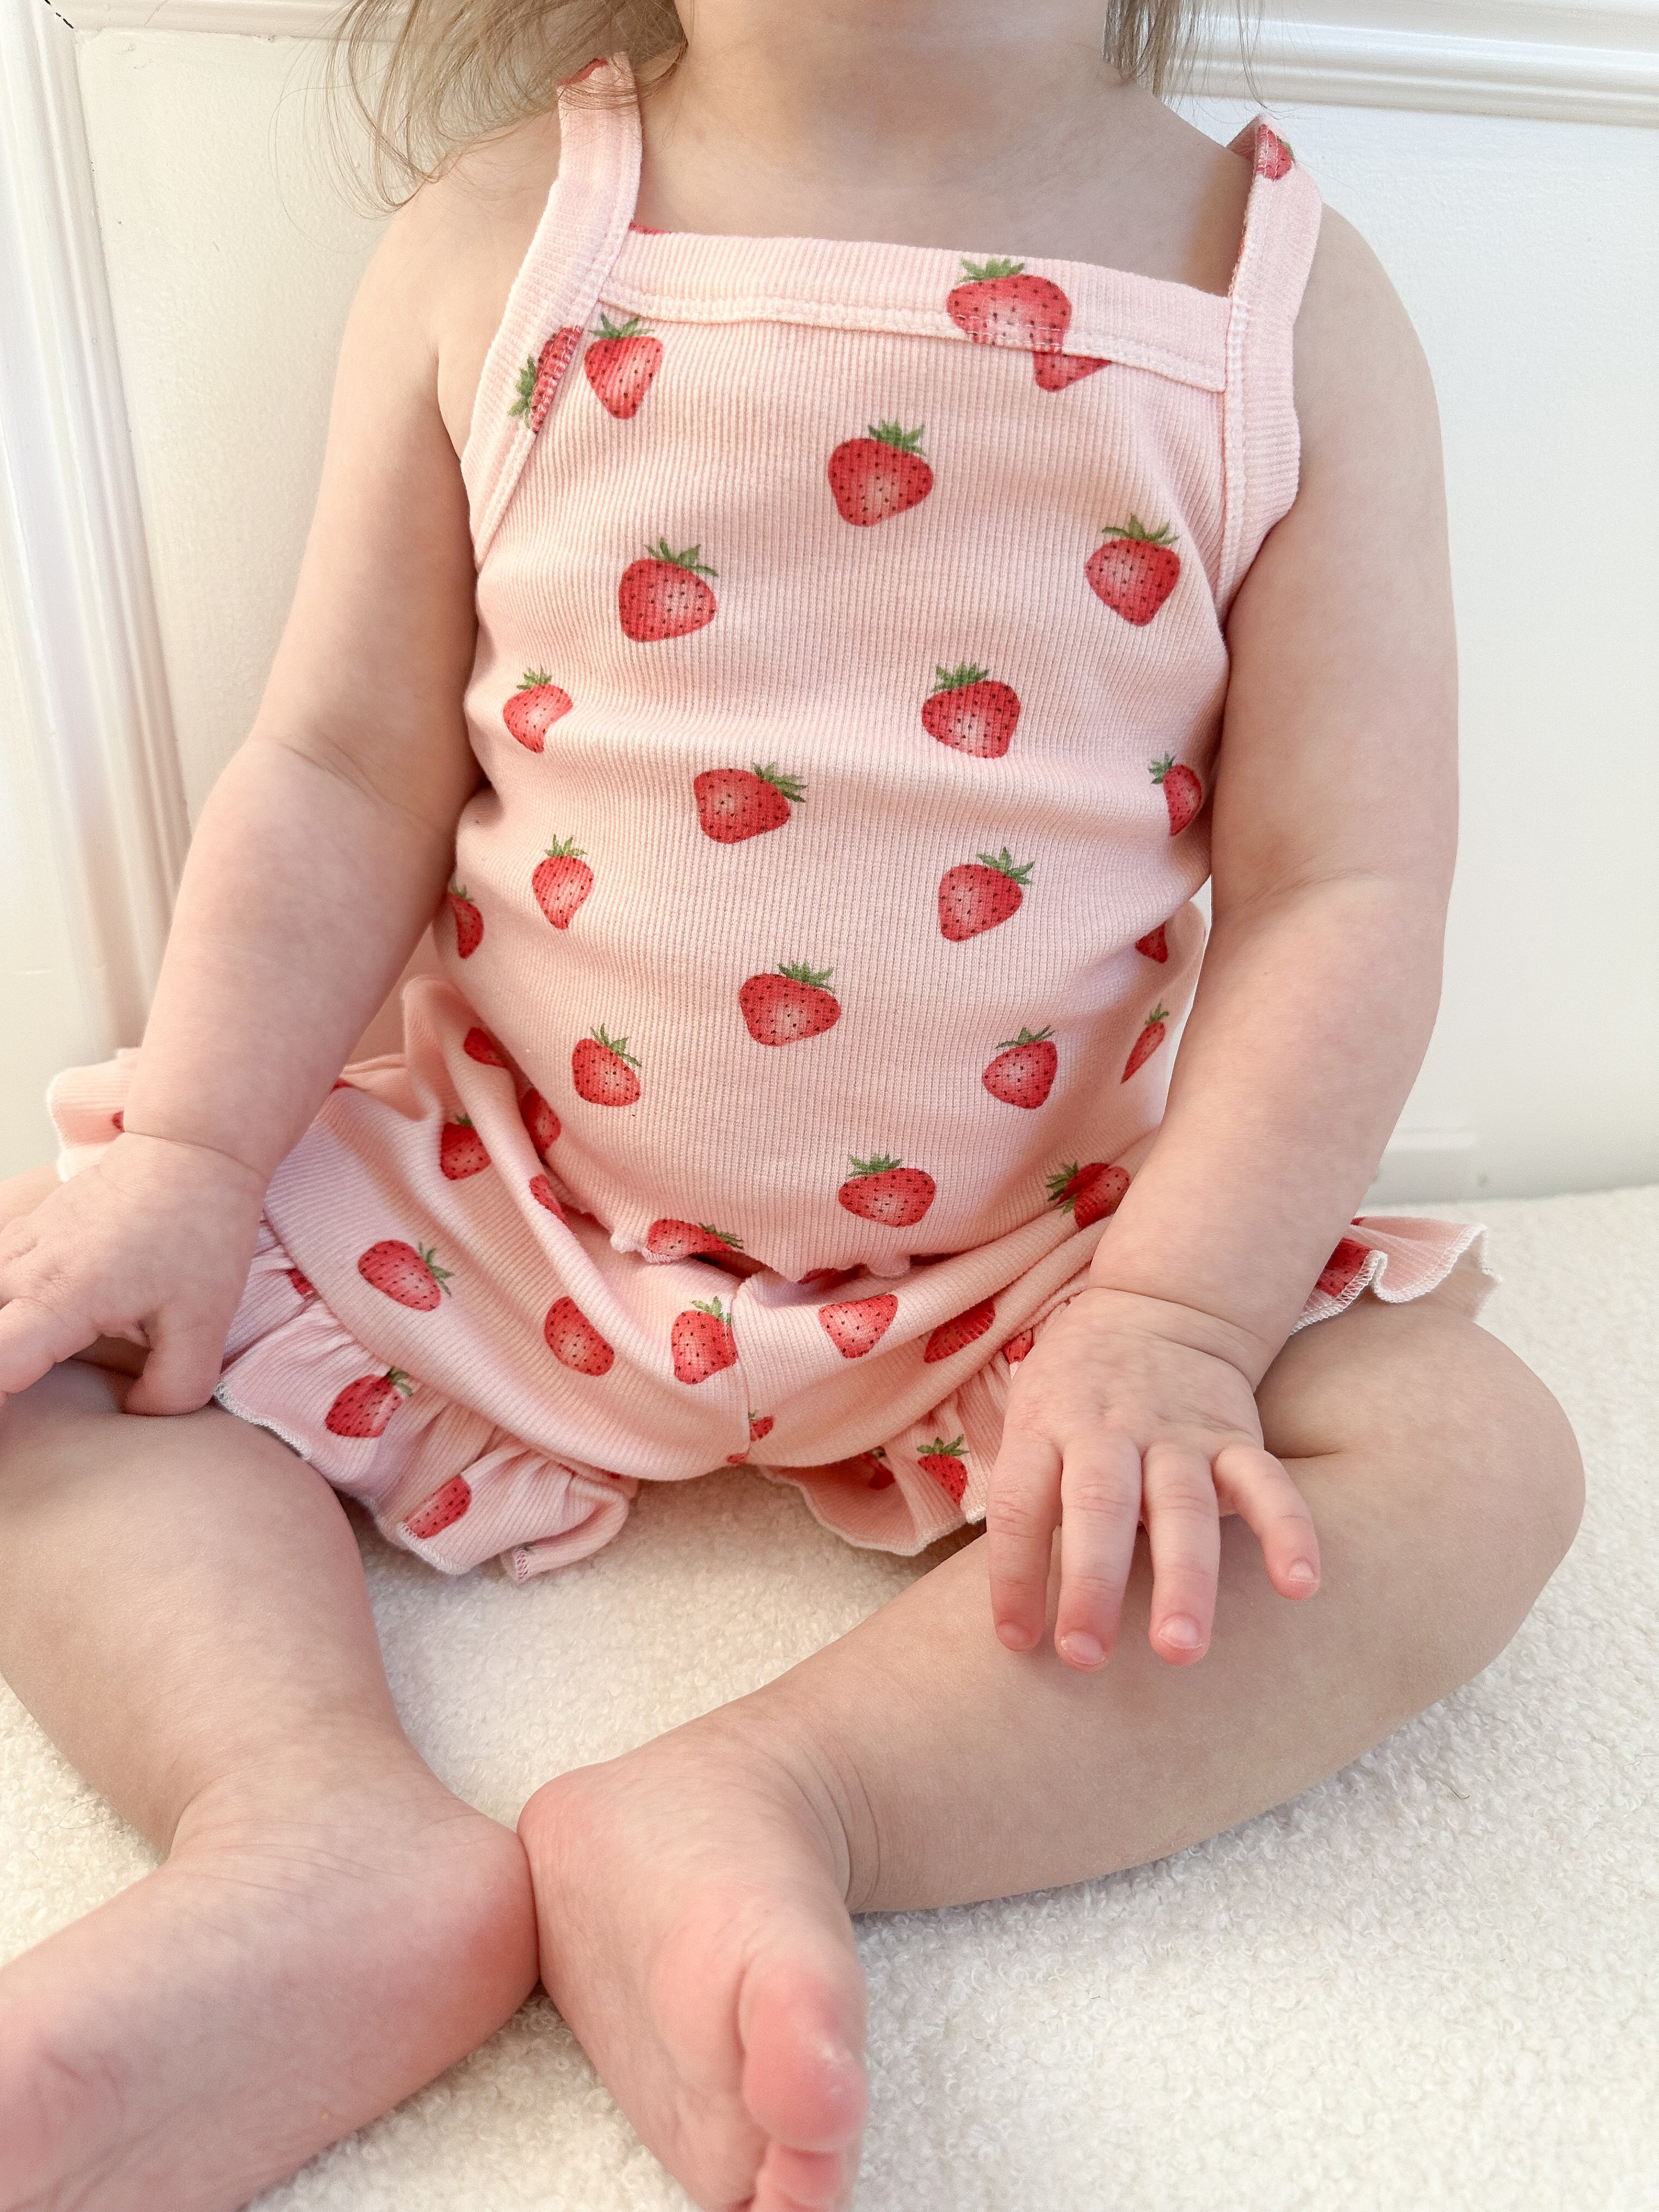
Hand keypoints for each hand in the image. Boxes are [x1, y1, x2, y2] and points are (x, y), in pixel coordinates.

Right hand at [0, 1133, 264, 1412]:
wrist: (191, 1152)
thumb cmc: (200, 1233)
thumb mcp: (206, 1322)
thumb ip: (173, 1389)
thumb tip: (137, 1416)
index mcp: (62, 1298)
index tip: (7, 1439)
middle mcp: (24, 1271)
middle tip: (18, 1407)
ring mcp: (15, 1247)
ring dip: (2, 1339)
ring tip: (20, 1372)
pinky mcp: (20, 1235)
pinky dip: (1, 1308)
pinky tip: (20, 1325)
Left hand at [985, 1285, 1320, 1670]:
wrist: (1157, 1307)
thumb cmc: (1075, 1389)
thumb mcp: (1029, 1417)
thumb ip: (1028, 1495)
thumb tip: (1012, 1602)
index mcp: (1046, 1428)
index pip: (1020, 1504)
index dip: (1014, 1575)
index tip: (1017, 1641)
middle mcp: (1109, 1431)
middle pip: (1098, 1508)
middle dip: (1092, 1586)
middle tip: (1086, 1659)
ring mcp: (1177, 1434)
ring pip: (1181, 1507)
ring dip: (1183, 1580)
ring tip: (1182, 1649)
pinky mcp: (1235, 1437)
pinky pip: (1266, 1483)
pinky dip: (1288, 1531)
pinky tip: (1301, 1585)